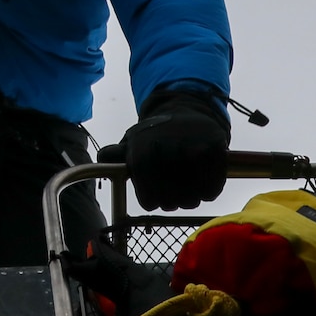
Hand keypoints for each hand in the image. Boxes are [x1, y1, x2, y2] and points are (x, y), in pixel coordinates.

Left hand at [114, 88, 229, 210]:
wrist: (187, 112)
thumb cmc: (156, 135)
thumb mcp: (132, 141)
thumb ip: (115, 155)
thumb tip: (100, 161)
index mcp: (143, 151)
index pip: (149, 200)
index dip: (152, 201)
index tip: (154, 195)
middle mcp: (167, 150)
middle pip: (171, 203)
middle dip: (171, 201)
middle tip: (173, 192)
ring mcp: (193, 149)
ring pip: (192, 200)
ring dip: (190, 199)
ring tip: (187, 188)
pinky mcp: (215, 150)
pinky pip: (212, 189)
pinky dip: (208, 191)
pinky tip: (203, 182)